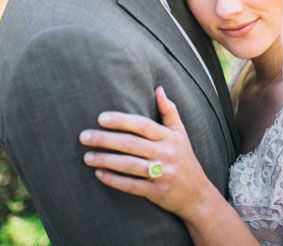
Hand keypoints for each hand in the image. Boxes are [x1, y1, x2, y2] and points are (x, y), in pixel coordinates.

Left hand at [79, 86, 214, 220]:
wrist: (198, 194)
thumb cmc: (185, 158)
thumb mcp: (181, 133)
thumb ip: (169, 110)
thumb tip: (158, 88)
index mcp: (169, 137)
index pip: (142, 125)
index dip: (122, 120)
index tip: (101, 118)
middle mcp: (166, 154)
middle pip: (132, 144)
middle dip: (106, 140)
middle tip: (84, 136)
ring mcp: (162, 173)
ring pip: (129, 165)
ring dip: (106, 160)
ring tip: (87, 157)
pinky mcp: (157, 192)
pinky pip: (132, 185)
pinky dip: (114, 180)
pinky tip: (99, 174)